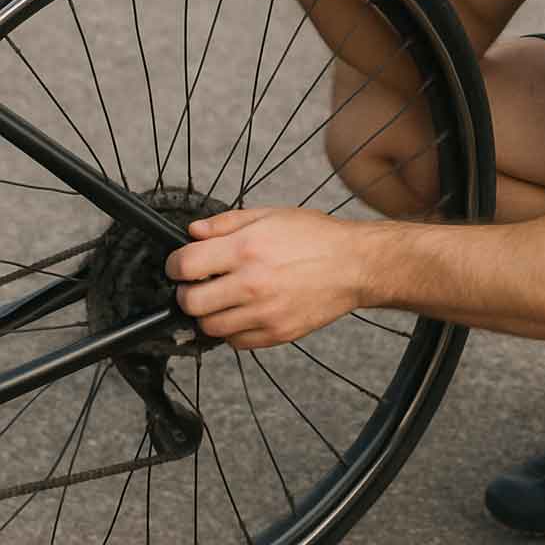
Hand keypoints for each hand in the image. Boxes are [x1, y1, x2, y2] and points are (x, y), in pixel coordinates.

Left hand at [165, 208, 361, 349]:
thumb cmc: (316, 237)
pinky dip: (234, 330)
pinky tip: (246, 311)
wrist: (355, 265)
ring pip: (209, 327)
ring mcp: (263, 312)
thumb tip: (194, 232)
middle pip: (190, 302)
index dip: (175, 264)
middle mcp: (251, 283)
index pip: (185, 265)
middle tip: (200, 284)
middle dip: (188, 292)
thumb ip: (227, 222)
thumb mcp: (271, 215)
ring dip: (209, 313)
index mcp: (246, 249)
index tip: (180, 265)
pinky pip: (236, 342)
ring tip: (225, 298)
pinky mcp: (276, 333)